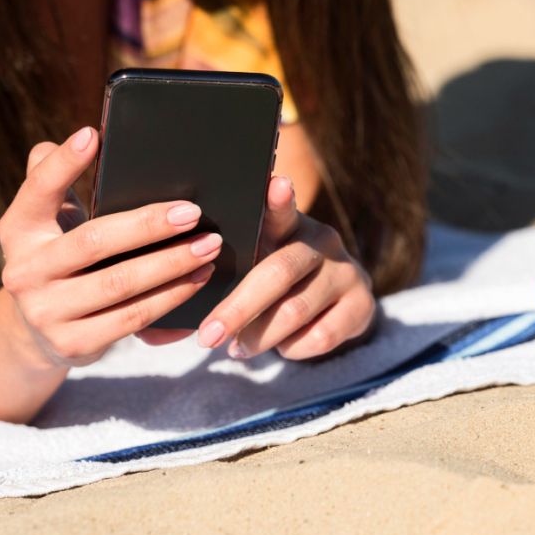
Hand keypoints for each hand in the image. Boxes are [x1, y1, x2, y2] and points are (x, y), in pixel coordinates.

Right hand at [0, 127, 219, 366]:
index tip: (93, 135)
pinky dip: (171, 297)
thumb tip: (77, 139)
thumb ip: (53, 177)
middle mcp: (24, 272)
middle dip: (149, 226)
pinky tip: (198, 279)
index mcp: (19, 229)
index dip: (64, 164)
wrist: (39, 331)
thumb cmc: (60, 255)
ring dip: (171, 264)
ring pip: (120, 284)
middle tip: (193, 212)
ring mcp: (46, 312)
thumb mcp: (48, 220)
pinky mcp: (73, 344)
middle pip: (94, 242)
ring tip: (208, 246)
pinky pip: (133, 318)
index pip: (38, 190)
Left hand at [196, 176, 375, 359]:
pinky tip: (280, 347)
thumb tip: (172, 309)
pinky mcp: (362, 304)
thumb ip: (229, 269)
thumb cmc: (277, 282)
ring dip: (260, 336)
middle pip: (278, 272)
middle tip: (208, 336)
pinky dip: (291, 348)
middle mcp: (322, 241)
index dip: (278, 199)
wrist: (335, 304)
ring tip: (236, 348)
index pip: (281, 209)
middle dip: (238, 308)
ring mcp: (346, 272)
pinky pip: (319, 335)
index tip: (275, 185)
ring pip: (296, 309)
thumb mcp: (256, 265)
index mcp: (289, 224)